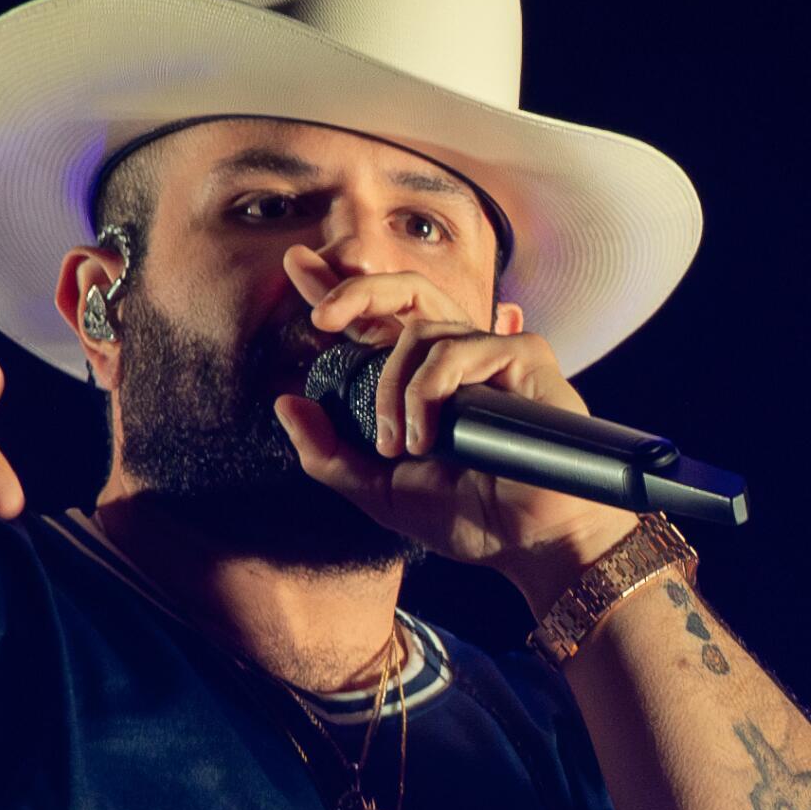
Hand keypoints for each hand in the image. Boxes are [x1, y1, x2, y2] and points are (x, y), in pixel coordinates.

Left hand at [269, 248, 635, 582]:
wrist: (526, 544)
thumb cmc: (466, 515)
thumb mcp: (377, 490)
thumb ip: (329, 454)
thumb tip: (285, 403)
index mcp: (421, 377)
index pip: (377, 317)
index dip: (337, 286)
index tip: (296, 265)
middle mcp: (456, 356)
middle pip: (406, 291)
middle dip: (357, 290)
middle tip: (321, 317)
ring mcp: (492, 352)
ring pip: (423, 330)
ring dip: (394, 389)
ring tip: (400, 447)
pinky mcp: (524, 357)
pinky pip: (460, 349)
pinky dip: (431, 389)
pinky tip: (429, 437)